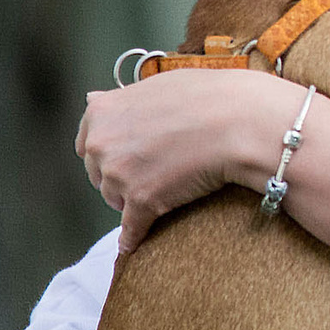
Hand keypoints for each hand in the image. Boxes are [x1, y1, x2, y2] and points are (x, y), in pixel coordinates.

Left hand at [77, 67, 297, 250]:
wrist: (242, 122)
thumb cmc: (208, 98)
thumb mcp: (157, 85)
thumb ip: (120, 100)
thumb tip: (91, 98)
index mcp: (102, 112)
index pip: (87, 143)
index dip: (111, 151)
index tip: (129, 154)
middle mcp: (102, 144)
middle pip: (100, 173)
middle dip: (122, 174)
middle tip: (155, 169)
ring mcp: (119, 175)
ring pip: (115, 199)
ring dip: (133, 199)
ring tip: (166, 188)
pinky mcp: (141, 204)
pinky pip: (130, 230)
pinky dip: (133, 238)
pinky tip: (135, 245)